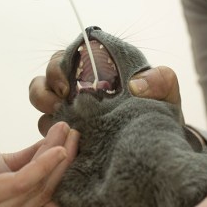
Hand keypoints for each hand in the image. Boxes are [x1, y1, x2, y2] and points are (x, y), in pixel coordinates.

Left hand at [0, 122, 78, 206]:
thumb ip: (24, 168)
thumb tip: (56, 149)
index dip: (65, 182)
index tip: (72, 152)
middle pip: (49, 195)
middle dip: (66, 162)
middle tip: (75, 135)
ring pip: (40, 185)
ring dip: (57, 154)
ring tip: (65, 130)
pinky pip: (23, 181)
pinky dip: (43, 162)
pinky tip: (54, 145)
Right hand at [29, 54, 183, 134]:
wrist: (158, 148)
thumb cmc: (158, 112)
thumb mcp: (165, 93)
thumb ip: (160, 79)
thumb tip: (137, 84)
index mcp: (94, 69)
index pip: (64, 57)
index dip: (58, 66)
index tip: (66, 84)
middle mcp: (77, 88)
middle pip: (45, 79)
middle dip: (46, 90)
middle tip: (60, 103)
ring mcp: (70, 113)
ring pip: (42, 105)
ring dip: (46, 113)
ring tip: (64, 125)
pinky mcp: (67, 137)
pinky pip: (47, 135)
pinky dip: (51, 138)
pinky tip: (67, 145)